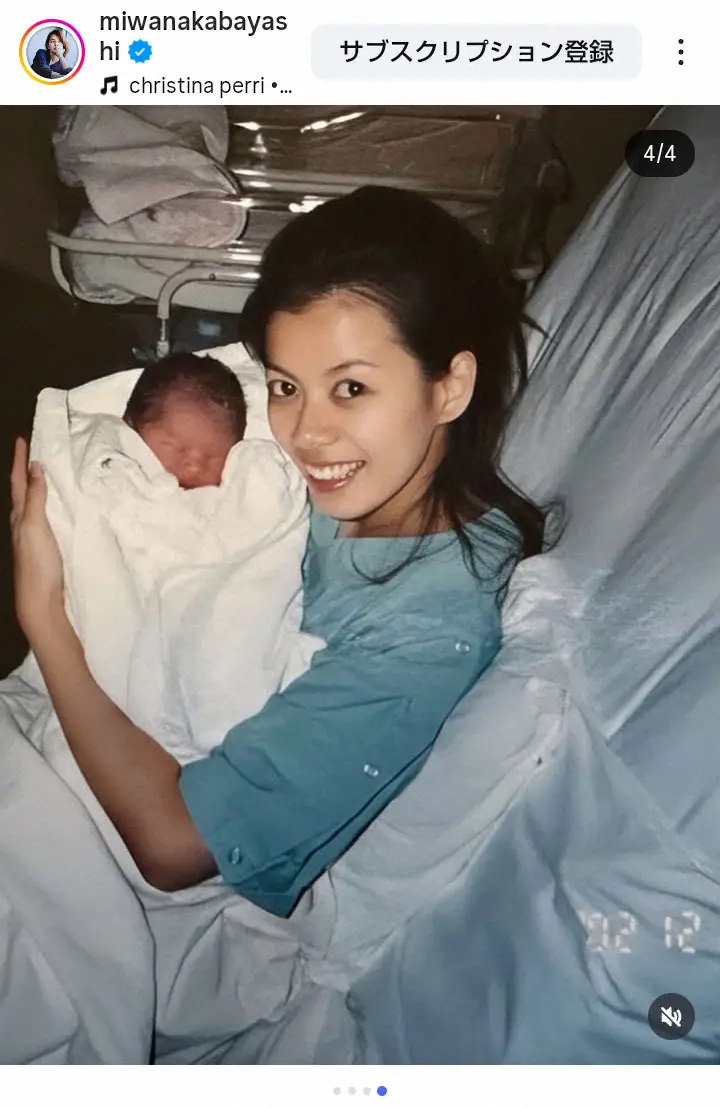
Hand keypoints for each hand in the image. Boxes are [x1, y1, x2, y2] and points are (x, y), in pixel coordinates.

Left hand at [10, 438, 64, 639]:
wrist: (41, 601)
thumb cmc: (36, 564)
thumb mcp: (34, 526)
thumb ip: (35, 498)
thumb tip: (35, 467)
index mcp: (19, 516)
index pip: (18, 482)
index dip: (19, 461)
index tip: (22, 439)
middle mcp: (23, 524)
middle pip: (23, 491)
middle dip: (26, 471)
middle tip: (34, 451)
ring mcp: (34, 536)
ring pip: (33, 504)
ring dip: (38, 487)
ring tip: (47, 472)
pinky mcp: (46, 547)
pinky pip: (46, 517)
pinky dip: (49, 505)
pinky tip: (59, 507)